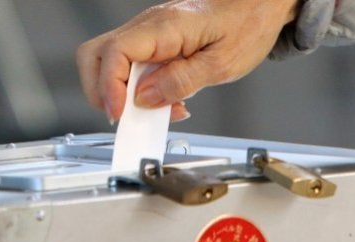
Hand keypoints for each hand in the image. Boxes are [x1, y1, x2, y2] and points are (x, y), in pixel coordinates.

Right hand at [76, 0, 298, 121]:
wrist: (259, 4)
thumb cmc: (247, 24)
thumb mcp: (221, 63)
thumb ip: (180, 81)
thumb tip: (145, 98)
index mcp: (164, 27)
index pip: (114, 53)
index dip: (108, 88)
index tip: (120, 114)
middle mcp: (148, 27)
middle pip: (95, 55)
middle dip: (100, 91)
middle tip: (123, 117)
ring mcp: (147, 34)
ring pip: (107, 62)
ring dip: (119, 93)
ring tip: (150, 112)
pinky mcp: (154, 42)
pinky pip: (130, 66)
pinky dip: (136, 89)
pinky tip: (162, 101)